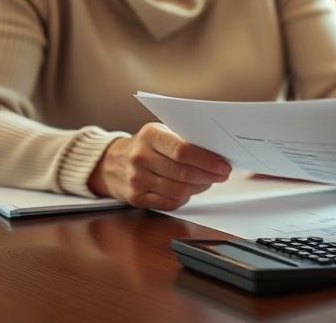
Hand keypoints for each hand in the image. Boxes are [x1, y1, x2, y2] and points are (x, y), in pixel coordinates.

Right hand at [88, 122, 230, 209]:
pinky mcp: (136, 198)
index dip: (206, 160)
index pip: (182, 150)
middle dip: (208, 175)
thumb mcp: (161, 132)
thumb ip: (184, 139)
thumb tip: (216, 153)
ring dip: (199, 187)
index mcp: (150, 135)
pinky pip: (169, 203)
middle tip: (222, 174)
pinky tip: (190, 189)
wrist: (111, 162)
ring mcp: (136, 179)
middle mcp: (140, 157)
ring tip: (208, 181)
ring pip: (178, 190)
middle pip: (183, 172)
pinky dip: (185, 198)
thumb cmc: (145, 145)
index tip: (223, 165)